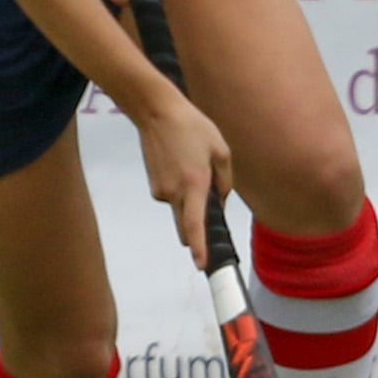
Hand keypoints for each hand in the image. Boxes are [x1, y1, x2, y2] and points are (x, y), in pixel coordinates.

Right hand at [138, 90, 232, 268]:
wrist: (157, 112)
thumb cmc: (193, 127)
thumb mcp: (221, 151)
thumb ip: (225, 182)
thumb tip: (220, 202)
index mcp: (194, 184)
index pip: (194, 225)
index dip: (199, 247)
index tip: (202, 264)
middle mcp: (174, 192)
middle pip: (186, 226)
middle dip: (198, 227)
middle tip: (211, 203)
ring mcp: (160, 190)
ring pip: (179, 209)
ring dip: (190, 201)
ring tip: (195, 168)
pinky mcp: (153, 185)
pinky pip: (171, 197)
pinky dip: (180, 190)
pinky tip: (182, 166)